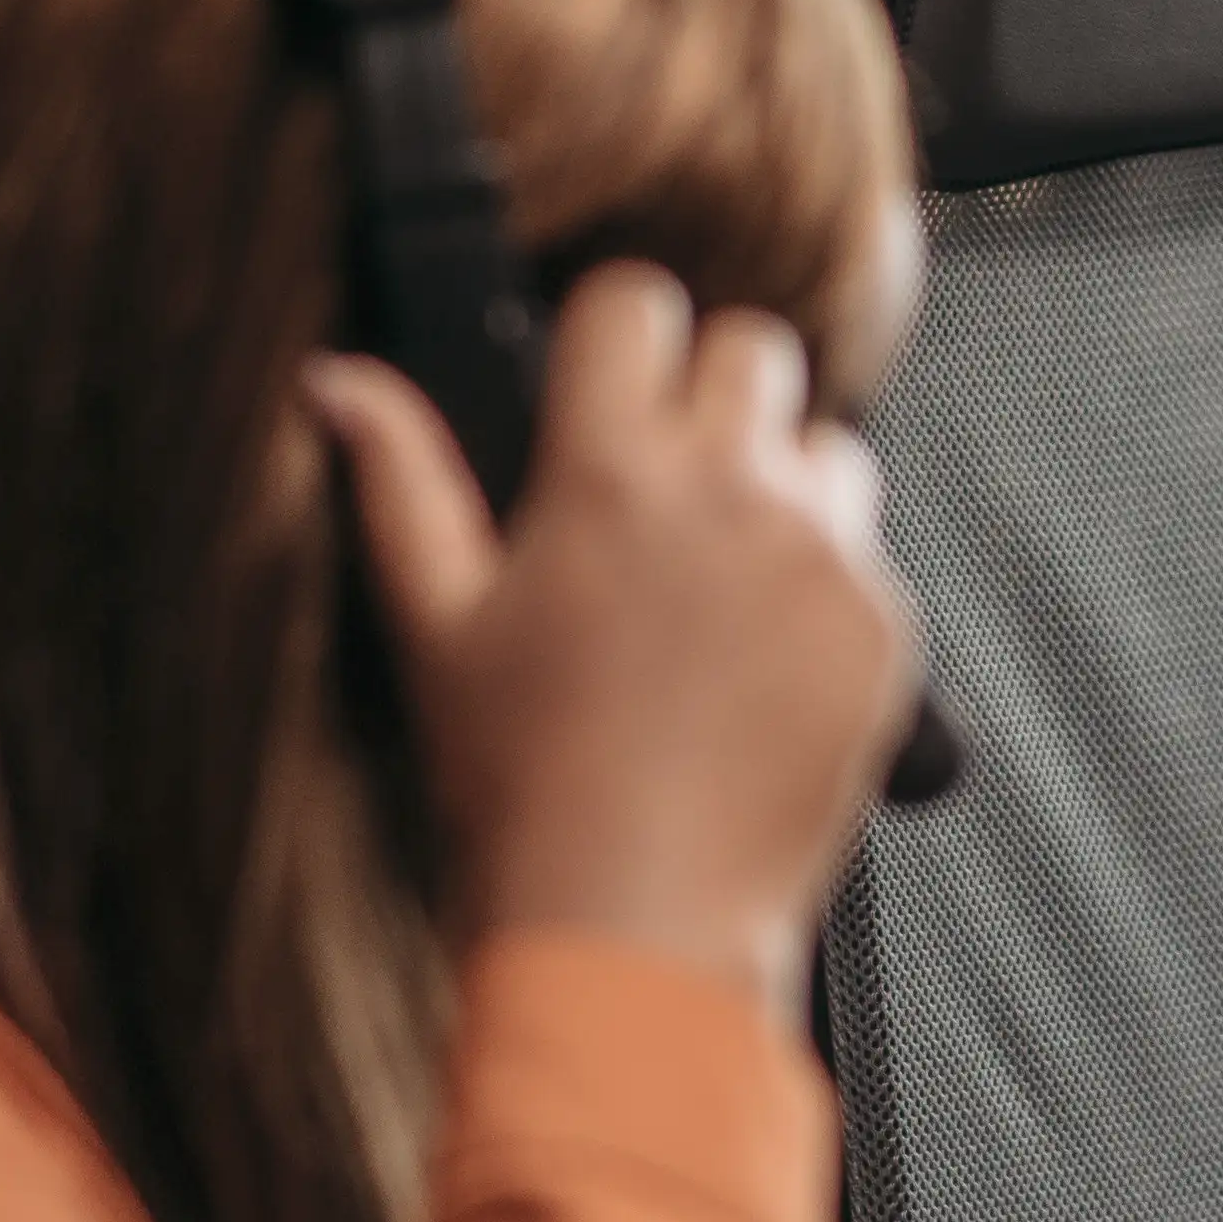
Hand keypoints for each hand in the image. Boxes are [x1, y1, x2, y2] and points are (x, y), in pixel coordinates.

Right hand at [306, 262, 924, 1020]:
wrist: (640, 918)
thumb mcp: (436, 625)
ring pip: (827, 445)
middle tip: (669, 490)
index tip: (608, 391)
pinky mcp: (881, 624)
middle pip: (754, 349)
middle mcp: (728, 493)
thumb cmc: (527, 788)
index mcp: (609, 474)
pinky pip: (871, 553)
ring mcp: (819, 555)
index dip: (620, 339)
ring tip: (719, 585)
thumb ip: (399, 482)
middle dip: (713, 397)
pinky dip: (827, 586)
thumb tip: (341, 385)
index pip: (638, 303)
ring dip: (784, 486)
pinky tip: (760, 660)